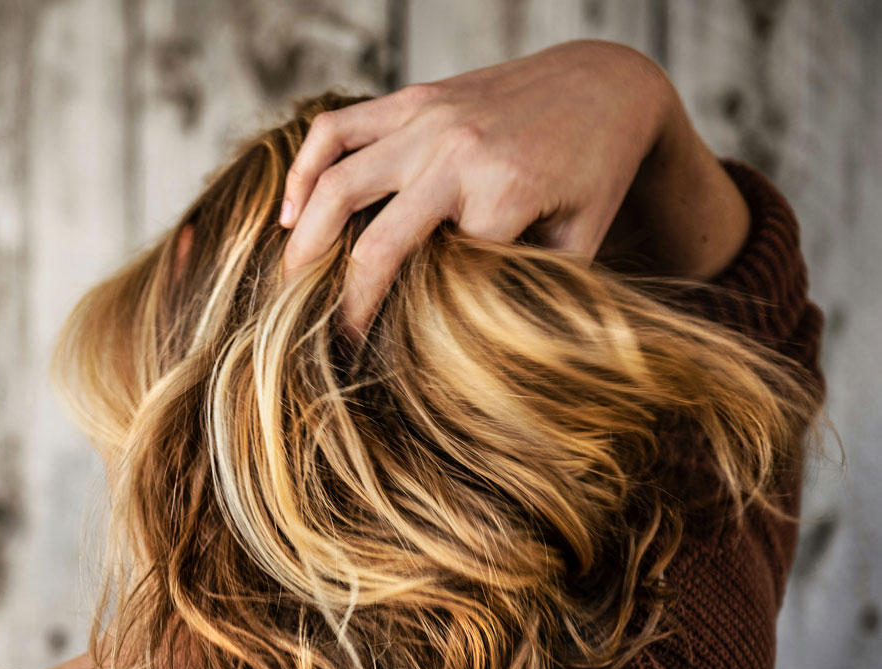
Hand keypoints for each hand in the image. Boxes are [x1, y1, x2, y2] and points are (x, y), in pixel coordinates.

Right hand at [279, 39, 675, 337]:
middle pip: (372, 242)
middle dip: (339, 302)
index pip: (435, 281)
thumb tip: (478, 350)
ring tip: (287, 283)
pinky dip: (304, 169)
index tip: (381, 362)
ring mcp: (427, 118)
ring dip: (303, 240)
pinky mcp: (411, 99)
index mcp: (504, 192)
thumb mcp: (582, 242)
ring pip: (336, 181)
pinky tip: (289, 210)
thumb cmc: (597, 173)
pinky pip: (336, 129)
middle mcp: (457, 151)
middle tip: (317, 341)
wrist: (606, 83)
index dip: (404, 326)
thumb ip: (531, 289)